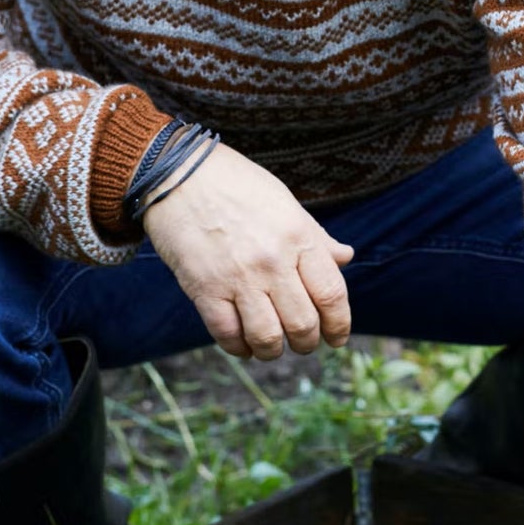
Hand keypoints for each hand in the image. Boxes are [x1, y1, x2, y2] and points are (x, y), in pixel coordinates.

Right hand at [142, 142, 353, 360]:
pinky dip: (239, 347)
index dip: (339, 324)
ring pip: (267, 337)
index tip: (337, 337)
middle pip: (303, 324)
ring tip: (272, 346)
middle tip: (304, 343)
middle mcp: (272, 261)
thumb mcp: (285, 203)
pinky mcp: (203, 289)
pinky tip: (243, 343)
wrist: (178, 173)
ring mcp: (237, 277)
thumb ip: (315, 237)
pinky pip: (227, 334)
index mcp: (298, 236)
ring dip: (274, 351)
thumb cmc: (236, 184)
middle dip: (307, 342)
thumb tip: (345, 258)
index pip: (332, 294)